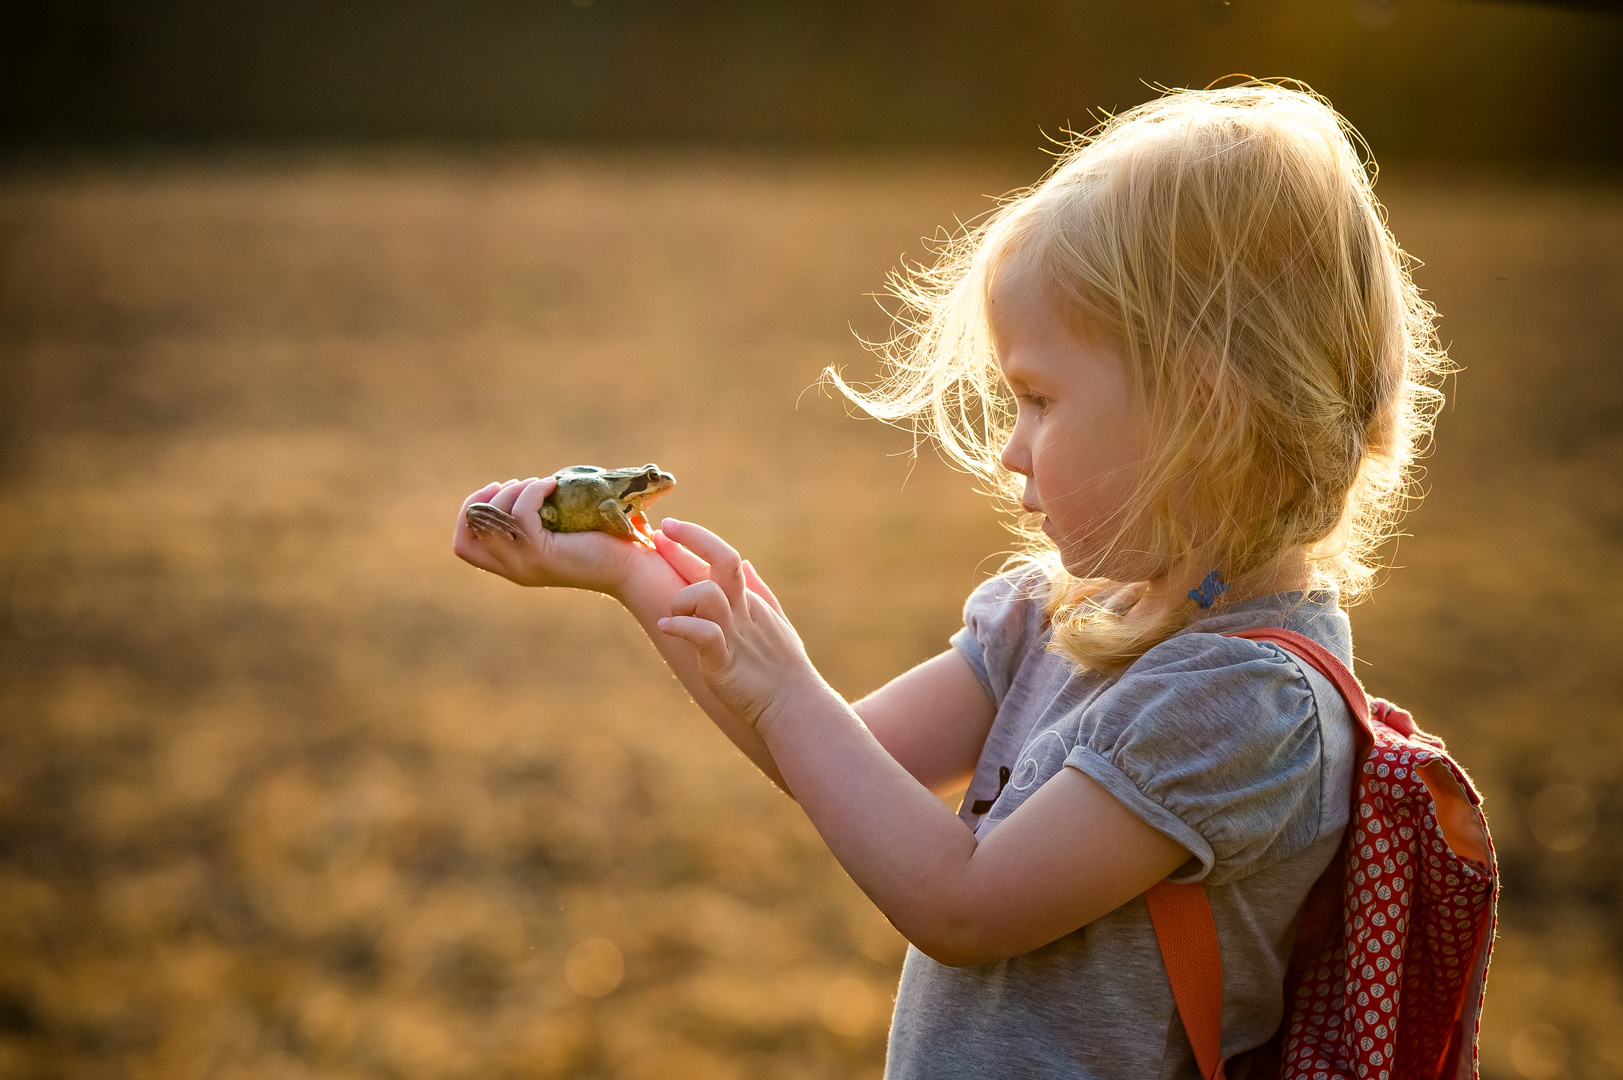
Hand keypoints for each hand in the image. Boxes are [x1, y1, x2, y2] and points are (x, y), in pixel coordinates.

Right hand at [452, 477, 655, 593]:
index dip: (470, 513)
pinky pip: (520, 514)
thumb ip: (542, 517)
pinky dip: (532, 491)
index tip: (496, 491)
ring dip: (512, 492)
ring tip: (541, 485)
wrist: (635, 567)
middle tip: (512, 485)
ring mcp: (525, 564)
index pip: (464, 545)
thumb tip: (531, 485)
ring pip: (492, 521)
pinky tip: (553, 486)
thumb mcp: (565, 529)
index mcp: (515, 564)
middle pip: (464, 539)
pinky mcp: (542, 555)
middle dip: (479, 503)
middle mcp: (514, 569)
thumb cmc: (609, 544)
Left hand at [655, 519, 825, 732]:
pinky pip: (704, 634)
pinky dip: (682, 627)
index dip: (694, 539)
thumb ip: (759, 592)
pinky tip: (666, 627)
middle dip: (689, 542)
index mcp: (750, 600)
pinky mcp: (725, 661)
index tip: (668, 527)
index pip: (723, 558)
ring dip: (682, 599)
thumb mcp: (774, 623)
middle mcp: (743, 610)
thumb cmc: (783, 669)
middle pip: (722, 560)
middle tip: (660, 534)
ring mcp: (735, 634)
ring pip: (707, 594)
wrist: (795, 706)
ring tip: (670, 616)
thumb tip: (747, 564)